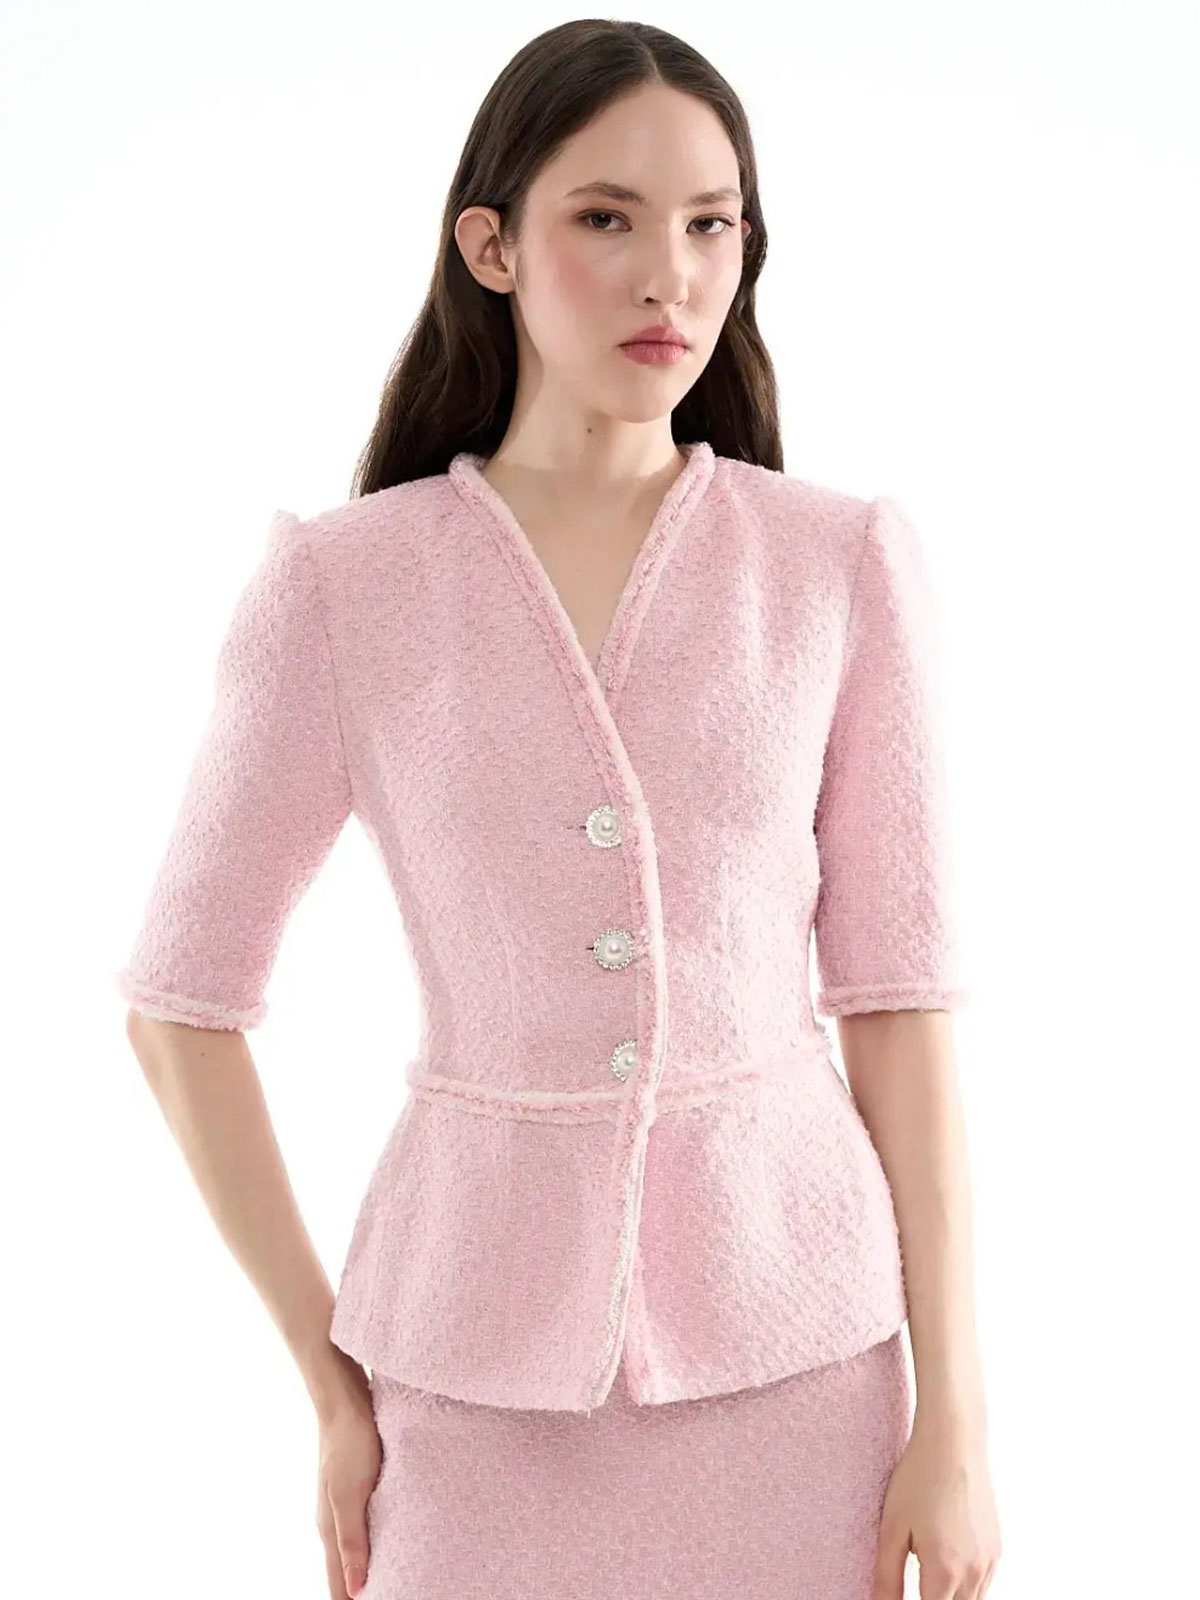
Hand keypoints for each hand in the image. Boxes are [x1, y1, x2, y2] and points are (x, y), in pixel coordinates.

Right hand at [315, 1375, 382, 1598]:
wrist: (346, 1397)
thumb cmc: (349, 1442)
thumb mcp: (350, 1494)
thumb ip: (352, 1541)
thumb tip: (355, 1589)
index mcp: (330, 1529)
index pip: (337, 1584)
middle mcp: (335, 1520)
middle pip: (345, 1571)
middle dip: (360, 1592)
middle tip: (395, 1596)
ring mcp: (346, 1502)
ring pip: (357, 1548)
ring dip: (370, 1569)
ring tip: (395, 1582)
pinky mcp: (360, 1486)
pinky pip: (368, 1525)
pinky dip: (378, 1542)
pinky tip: (396, 1541)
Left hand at [873, 1412, 1001, 1598]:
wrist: (954, 1441)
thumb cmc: (918, 1479)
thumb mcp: (892, 1528)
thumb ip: (888, 1577)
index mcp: (945, 1570)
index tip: (906, 1593)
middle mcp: (974, 1571)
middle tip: (917, 1586)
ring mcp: (989, 1560)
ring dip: (952, 1598)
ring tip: (927, 1578)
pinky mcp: (996, 1547)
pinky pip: (983, 1582)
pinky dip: (966, 1586)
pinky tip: (946, 1564)